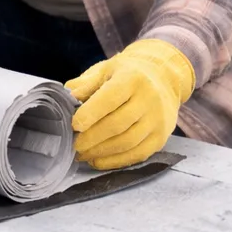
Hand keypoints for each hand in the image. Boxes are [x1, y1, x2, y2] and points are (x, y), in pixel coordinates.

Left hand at [68, 38, 195, 169]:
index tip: (73, 125)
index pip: (110, 99)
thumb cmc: (126, 74)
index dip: (90, 114)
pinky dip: (115, 161)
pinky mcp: (161, 138)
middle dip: (91, 138)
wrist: (163, 78)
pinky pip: (138, 154)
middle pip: (117, 124)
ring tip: (82, 154)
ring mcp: (157, 120)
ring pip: (127, 142)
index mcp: (132, 79)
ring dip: (101, 152)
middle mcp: (149, 99)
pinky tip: (97, 161)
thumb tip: (68, 99)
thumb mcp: (105, 70)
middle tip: (73, 145)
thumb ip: (86, 85)